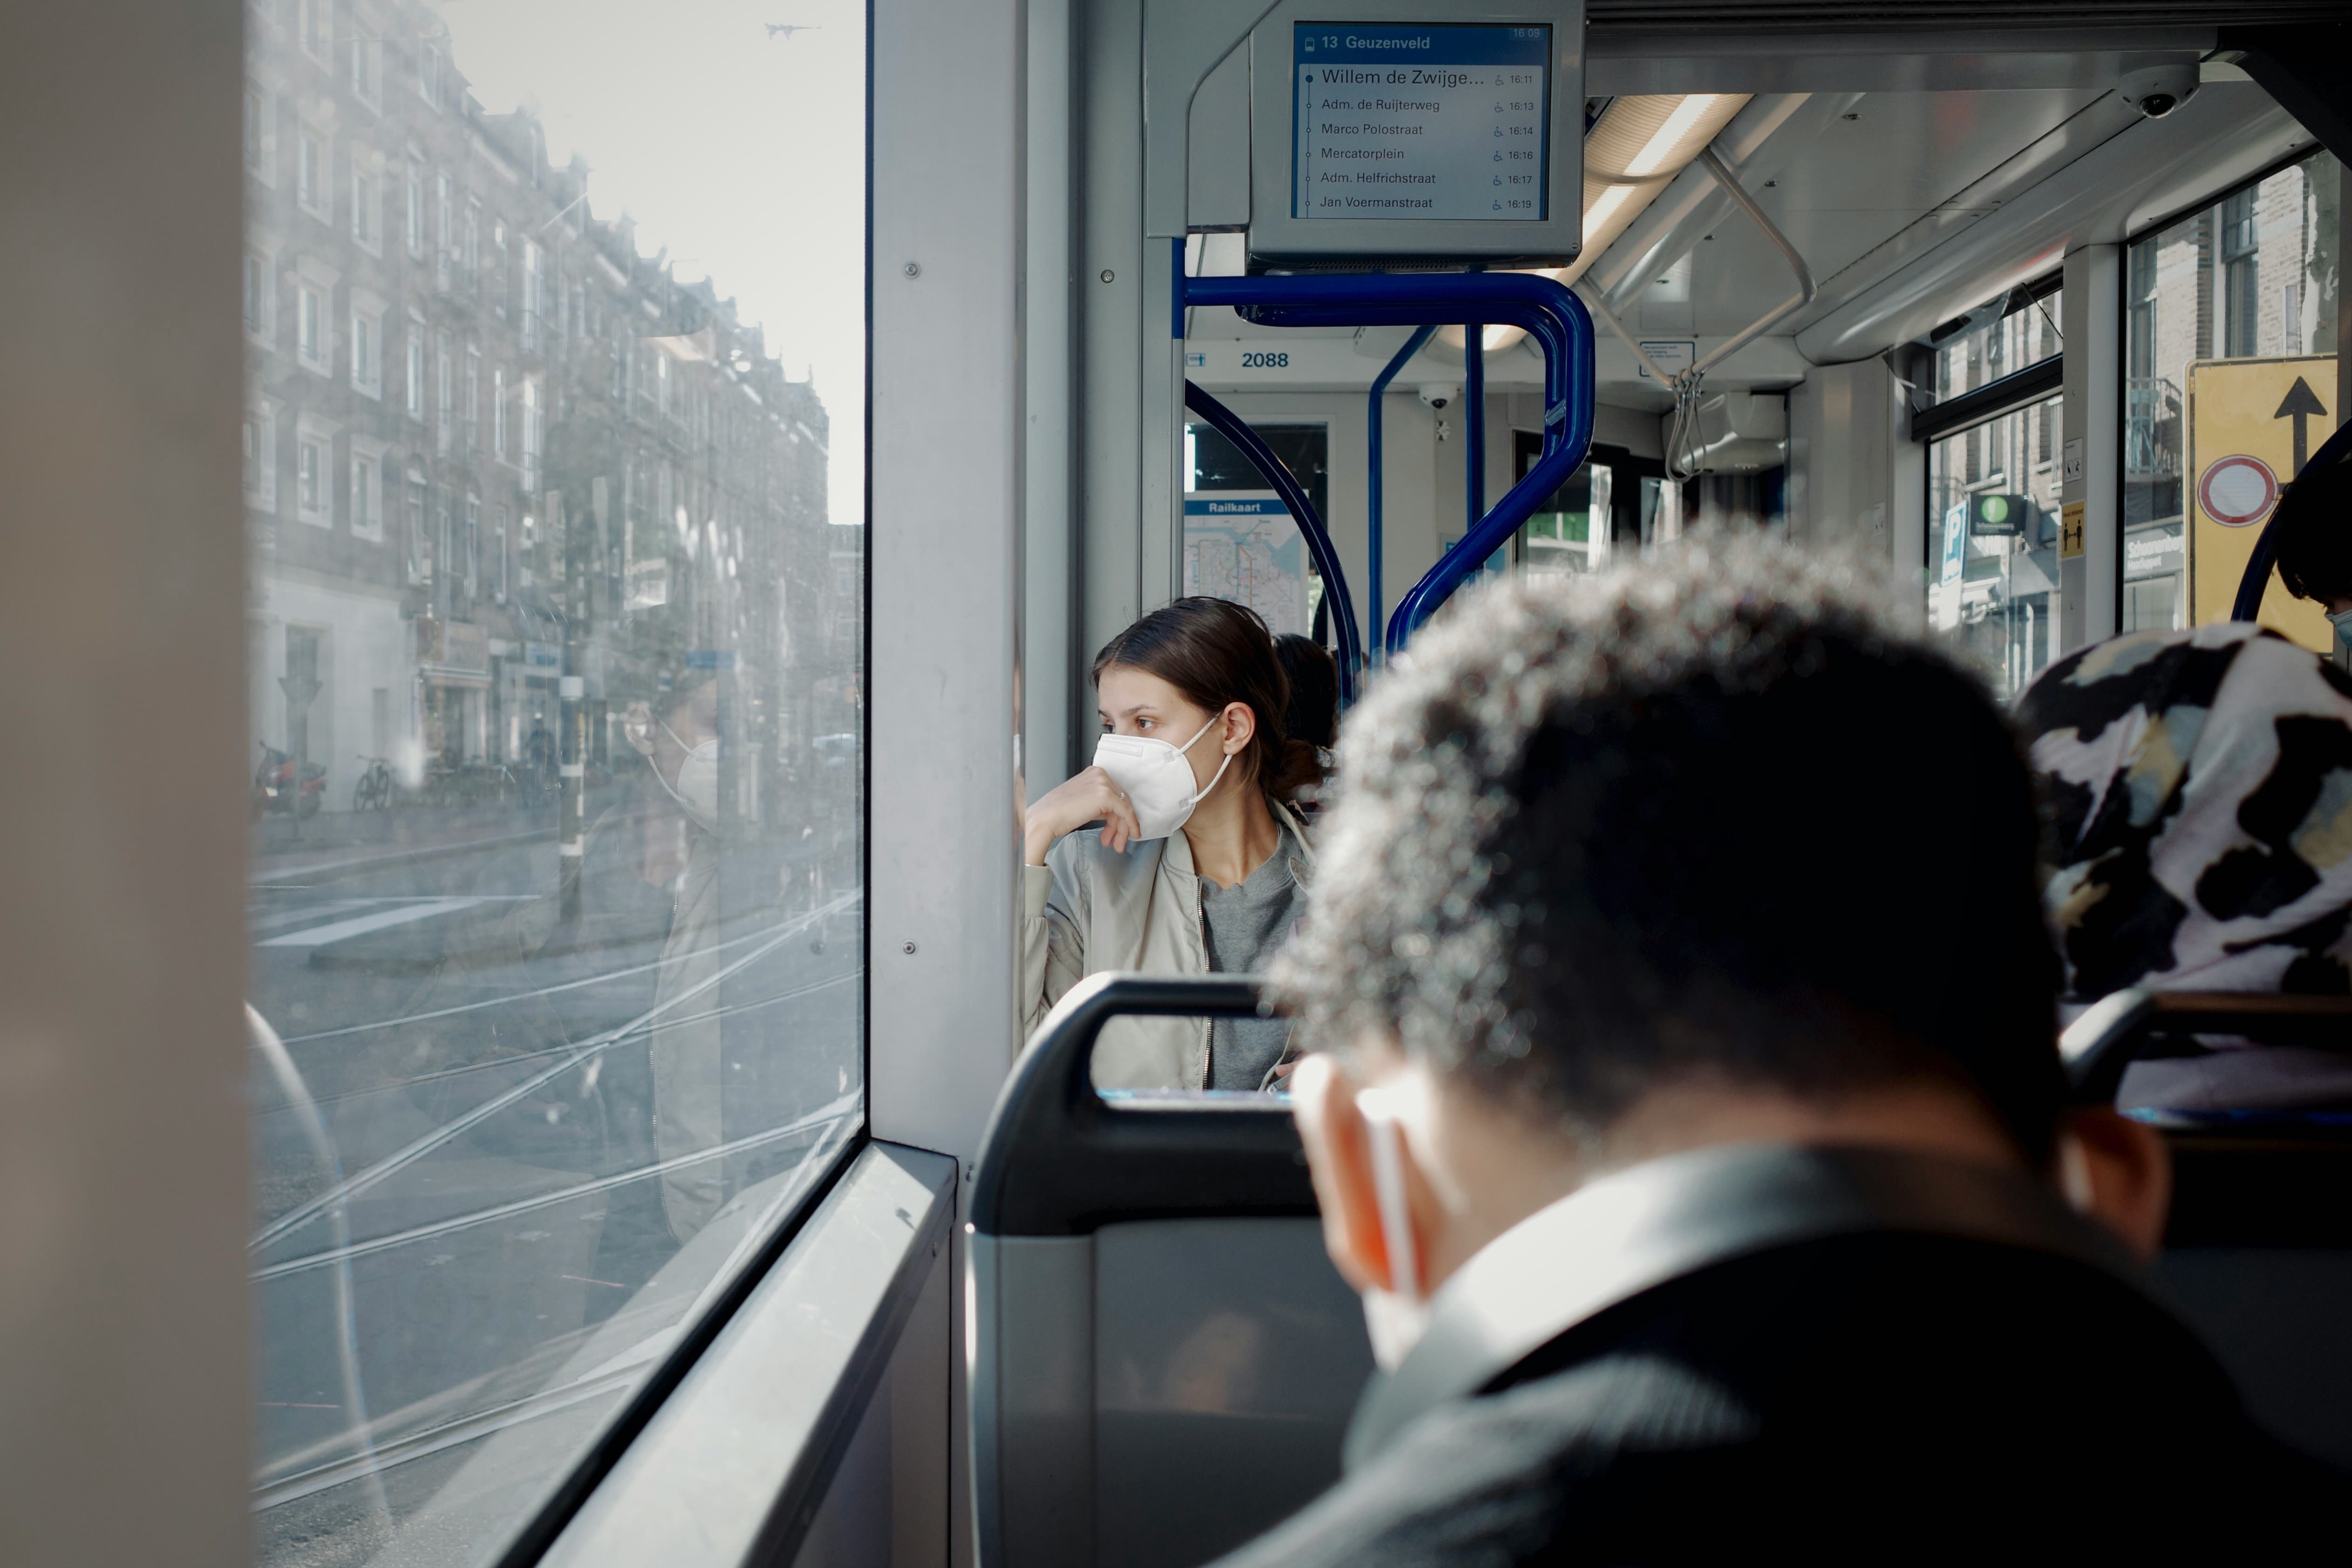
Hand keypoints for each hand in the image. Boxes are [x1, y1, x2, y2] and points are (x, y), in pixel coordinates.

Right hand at [1025, 765, 1142, 864]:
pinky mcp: (1106, 796)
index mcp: (1093, 772)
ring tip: (1116, 845)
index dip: (1117, 814)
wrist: (1045, 819)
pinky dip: (1131, 825)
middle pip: (1121, 800)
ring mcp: (1103, 783)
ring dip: (1122, 829)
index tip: (1115, 829)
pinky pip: (1127, 812)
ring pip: (1124, 808)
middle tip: (1115, 840)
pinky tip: (1131, 836)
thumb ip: (1098, 803)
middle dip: (1119, 824)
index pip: (1114, 793)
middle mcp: (1100, 774)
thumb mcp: (1082, 801)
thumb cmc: (1056, 813)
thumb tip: (1113, 815)